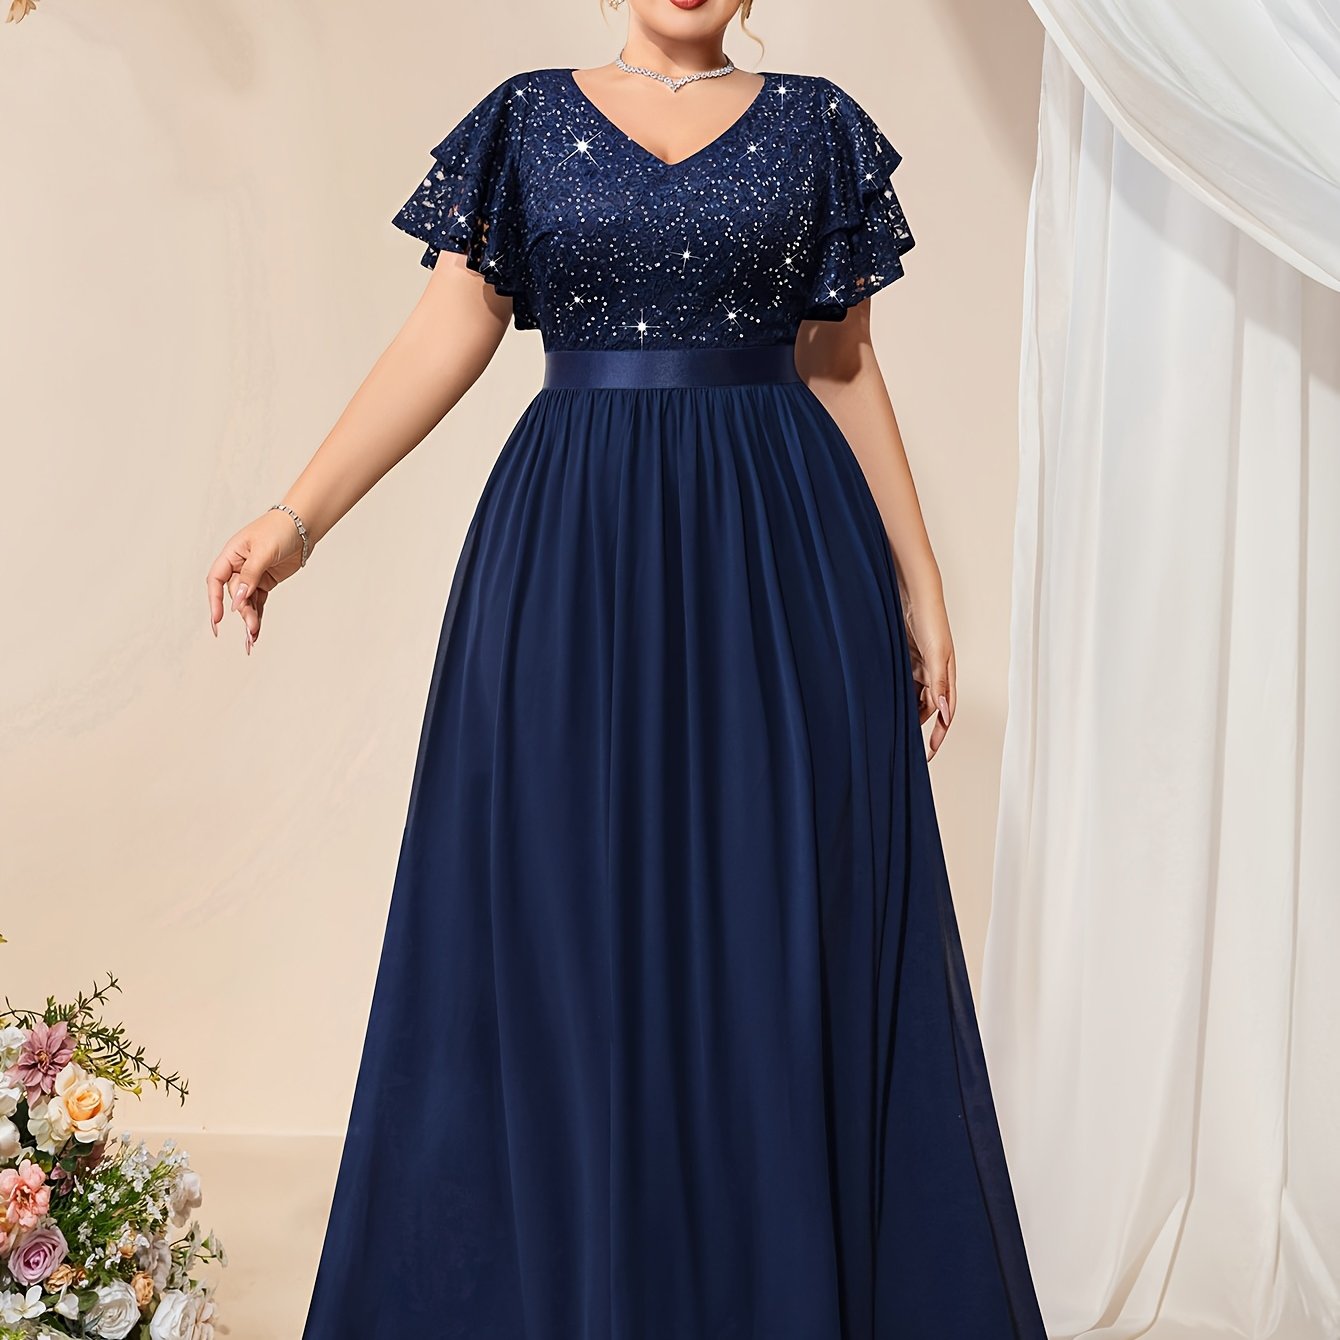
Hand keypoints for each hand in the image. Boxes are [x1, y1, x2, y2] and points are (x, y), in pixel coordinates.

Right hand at [205, 508, 305, 652]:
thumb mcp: (264, 551)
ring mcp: (252, 575)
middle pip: (234, 595)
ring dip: (250, 618)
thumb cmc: (279, 529)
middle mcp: (238, 566)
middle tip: (251, 629)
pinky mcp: (265, 582)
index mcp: (231, 555)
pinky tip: (256, 631)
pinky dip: (257, 615)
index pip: (216, 580)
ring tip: (253, 636)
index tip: (218, 618)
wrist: (302, 526)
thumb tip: (239, 598)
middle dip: (242, 612)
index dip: (214, 600)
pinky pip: (258, 601)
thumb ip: (251, 575)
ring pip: (246, 601)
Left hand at [903, 586, 955, 760]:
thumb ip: (940, 683)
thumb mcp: (936, 654)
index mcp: (946, 675)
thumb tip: (945, 714)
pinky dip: (894, 695)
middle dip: (918, 726)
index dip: (939, 734)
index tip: (930, 754)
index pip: (945, 713)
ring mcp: (918, 667)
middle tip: (902, 745)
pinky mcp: (903, 659)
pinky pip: (900, 684)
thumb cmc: (930, 621)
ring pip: (912, 697)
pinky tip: (882, 704)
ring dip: (905, 711)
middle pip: (927, 708)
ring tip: (889, 728)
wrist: (912, 594)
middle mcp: (933, 674)